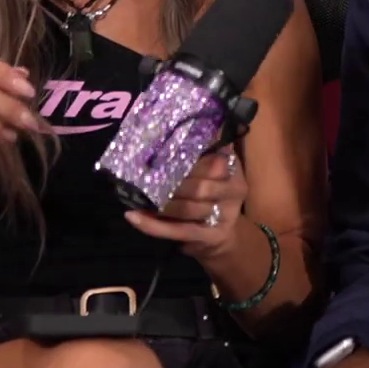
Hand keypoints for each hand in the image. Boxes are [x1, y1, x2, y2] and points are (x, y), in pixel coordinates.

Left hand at [125, 146, 249, 261]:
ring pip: (188, 208)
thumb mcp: (211, 170)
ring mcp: (225, 215)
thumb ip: (197, 153)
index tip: (161, 152)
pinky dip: (153, 225)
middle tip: (146, 179)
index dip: (186, 157)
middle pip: (200, 186)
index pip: (211, 158)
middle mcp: (234, 189)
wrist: (222, 235)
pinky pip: (178, 230)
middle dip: (171, 184)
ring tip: (139, 197)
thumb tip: (166, 131)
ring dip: (161, 203)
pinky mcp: (210, 236)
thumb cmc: (210, 194)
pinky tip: (134, 217)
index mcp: (233, 166)